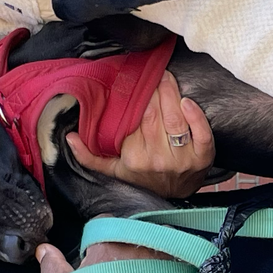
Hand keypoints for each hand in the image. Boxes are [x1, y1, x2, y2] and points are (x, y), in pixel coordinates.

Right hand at [38, 240, 193, 272]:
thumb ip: (54, 267)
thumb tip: (44, 250)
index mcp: (107, 242)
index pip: (105, 223)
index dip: (102, 239)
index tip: (102, 256)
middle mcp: (138, 244)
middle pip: (136, 230)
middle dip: (131, 243)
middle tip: (125, 268)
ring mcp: (163, 259)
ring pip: (163, 241)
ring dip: (157, 253)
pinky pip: (184, 263)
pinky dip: (177, 271)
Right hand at [65, 68, 215, 196]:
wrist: (172, 197)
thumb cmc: (142, 177)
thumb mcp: (113, 170)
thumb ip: (89, 156)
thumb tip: (69, 137)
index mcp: (134, 159)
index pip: (136, 120)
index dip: (138, 98)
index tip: (137, 84)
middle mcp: (158, 160)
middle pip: (156, 116)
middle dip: (155, 91)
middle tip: (153, 76)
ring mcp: (182, 159)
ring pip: (176, 120)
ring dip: (172, 95)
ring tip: (167, 79)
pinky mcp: (203, 158)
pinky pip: (202, 134)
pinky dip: (196, 116)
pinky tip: (188, 101)